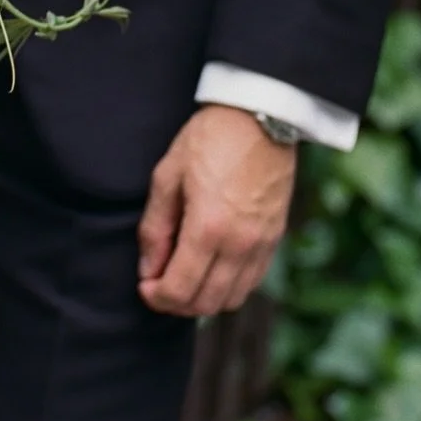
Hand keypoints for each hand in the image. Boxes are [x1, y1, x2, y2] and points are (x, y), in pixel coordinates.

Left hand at [137, 105, 296, 316]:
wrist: (259, 117)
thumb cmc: (208, 140)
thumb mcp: (167, 176)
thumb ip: (155, 227)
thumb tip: (148, 269)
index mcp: (208, 229)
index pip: (180, 290)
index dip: (156, 297)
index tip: (144, 286)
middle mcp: (240, 245)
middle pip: (206, 303)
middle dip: (177, 303)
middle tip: (159, 286)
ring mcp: (262, 245)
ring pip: (232, 299)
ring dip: (204, 300)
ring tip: (183, 279)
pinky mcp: (276, 238)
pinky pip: (252, 282)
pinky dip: (229, 287)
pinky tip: (211, 269)